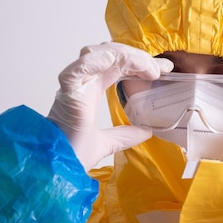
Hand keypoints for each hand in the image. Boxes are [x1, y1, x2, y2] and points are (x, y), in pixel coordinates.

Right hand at [48, 42, 172, 170]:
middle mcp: (82, 84)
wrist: (59, 167)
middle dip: (138, 57)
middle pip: (111, 55)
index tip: (164, 70)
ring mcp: (74, 85)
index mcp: (90, 91)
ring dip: (126, 56)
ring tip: (148, 69)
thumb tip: (148, 131)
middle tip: (162, 68)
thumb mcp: (109, 142)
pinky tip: (117, 61)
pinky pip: (79, 68)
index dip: (140, 64)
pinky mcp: (67, 91)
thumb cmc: (72, 153)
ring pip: (98, 54)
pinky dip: (97, 60)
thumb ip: (126, 134)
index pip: (118, 66)